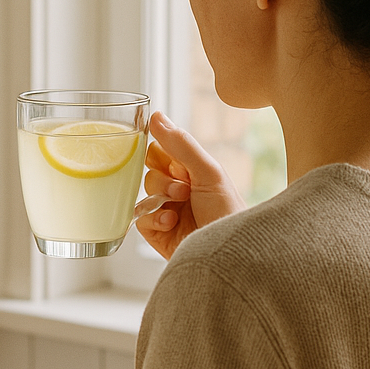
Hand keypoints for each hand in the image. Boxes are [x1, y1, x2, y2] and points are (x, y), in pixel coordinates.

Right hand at [137, 111, 246, 259]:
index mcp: (191, 172)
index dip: (164, 155)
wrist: (229, 253)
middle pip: (149, 170)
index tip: (177, 165)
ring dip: (161, 197)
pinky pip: (140, 218)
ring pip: (143, 193)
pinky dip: (154, 219)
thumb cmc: (228, 211)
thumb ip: (181, 145)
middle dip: (163, 179)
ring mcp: (166, 211)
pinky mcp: (157, 233)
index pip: (161, 150)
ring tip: (180, 208)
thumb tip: (156, 115)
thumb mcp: (208, 172)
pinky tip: (172, 224)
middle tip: (183, 190)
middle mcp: (177, 190)